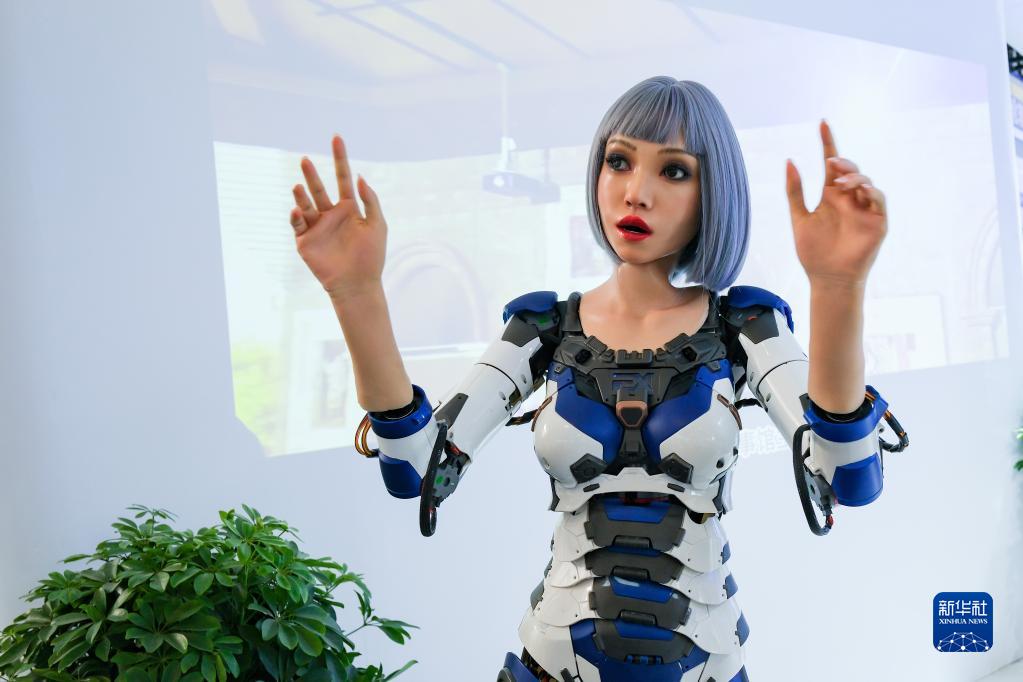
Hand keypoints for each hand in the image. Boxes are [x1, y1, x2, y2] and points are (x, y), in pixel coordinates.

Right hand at [290, 135, 386, 296]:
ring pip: (305, 204)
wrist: (358, 284)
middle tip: (305, 160)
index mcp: (349, 208)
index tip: (337, 138)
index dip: (340, 159)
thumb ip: (369, 200)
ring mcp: (316, 227)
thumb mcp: (377, 225)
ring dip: (301, 195)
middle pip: (319, 189)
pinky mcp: (305, 241)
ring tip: (298, 186)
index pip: (342, 178)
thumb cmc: (371, 256)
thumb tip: (359, 177)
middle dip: (312, 175)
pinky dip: (296, 215)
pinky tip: (298, 210)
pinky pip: (298, 224)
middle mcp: (330, 214)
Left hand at [785, 120, 886, 287]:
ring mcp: (864, 209)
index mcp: (831, 196)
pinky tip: (859, 190)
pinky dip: (870, 191)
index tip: (822, 123)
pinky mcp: (877, 222)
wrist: (827, 279)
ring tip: (839, 182)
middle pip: (850, 171)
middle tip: (831, 163)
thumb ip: (794, 191)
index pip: (832, 164)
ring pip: (866, 182)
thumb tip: (789, 160)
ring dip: (854, 177)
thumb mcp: (799, 218)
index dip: (828, 143)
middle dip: (842, 162)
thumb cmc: (813, 252)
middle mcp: (850, 199)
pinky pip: (878, 200)